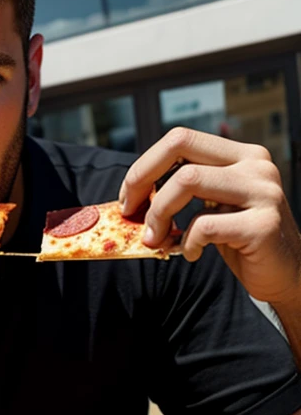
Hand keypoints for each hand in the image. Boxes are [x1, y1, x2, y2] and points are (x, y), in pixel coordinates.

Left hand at [119, 127, 300, 304]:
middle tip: (132, 215)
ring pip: (187, 181)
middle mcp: (255, 165)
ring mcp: (262, 192)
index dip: (145, 165)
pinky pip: (203, 225)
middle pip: (180, 152)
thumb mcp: (215, 207)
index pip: (181, 139)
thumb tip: (135, 192)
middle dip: (143, 182)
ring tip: (157, 241)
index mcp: (241, 155)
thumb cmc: (241, 243)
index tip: (129, 197)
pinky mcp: (262, 225)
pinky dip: (187, 244)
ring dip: (159, 215)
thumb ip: (188, 191)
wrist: (285, 276)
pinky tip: (192, 254)